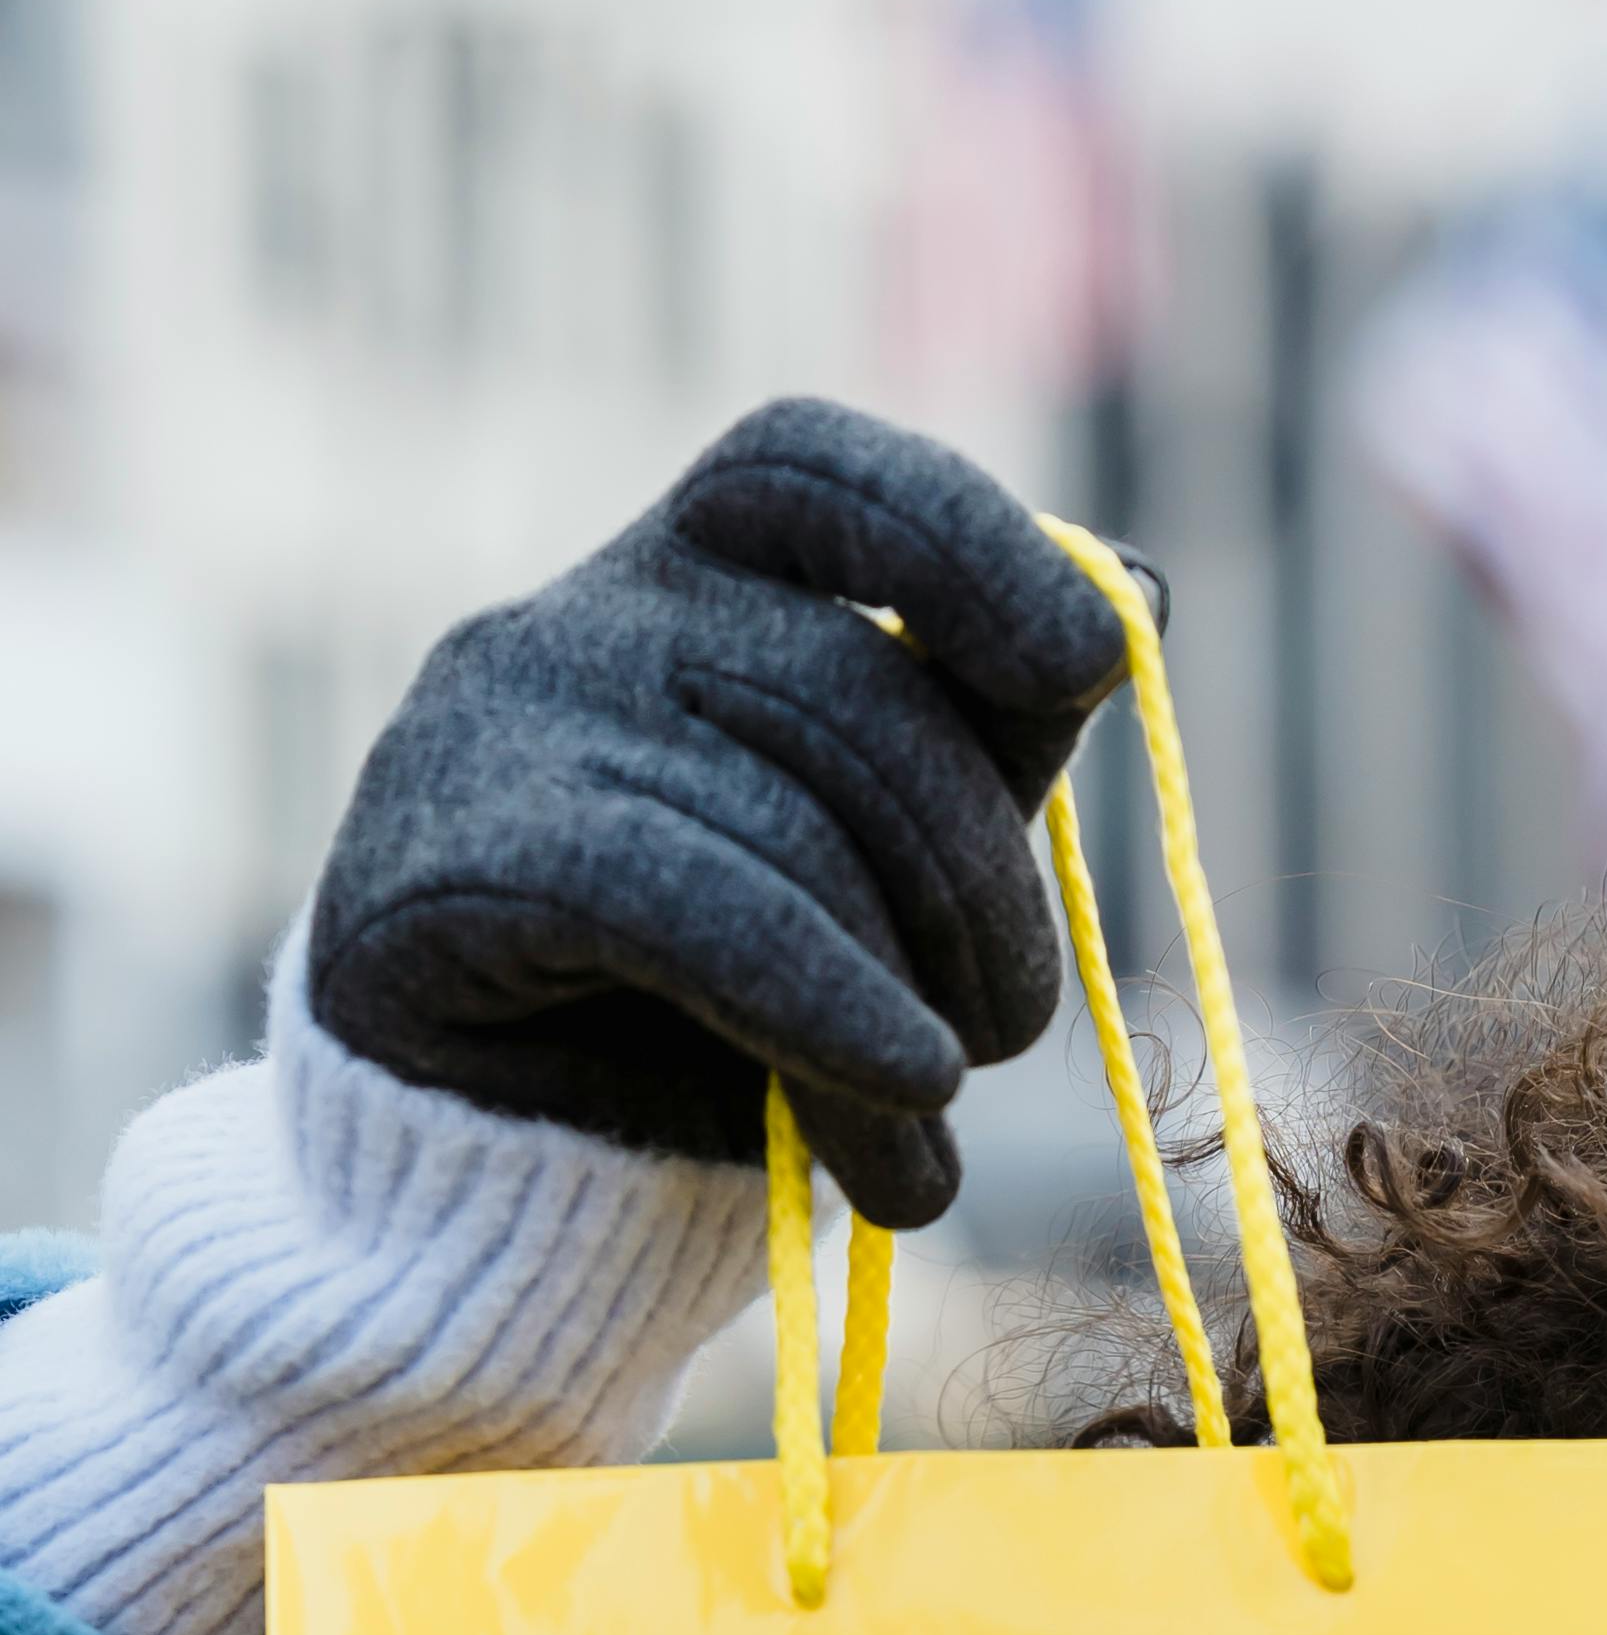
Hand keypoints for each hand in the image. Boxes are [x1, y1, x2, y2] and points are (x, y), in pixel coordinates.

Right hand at [305, 399, 1139, 1229]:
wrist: (509, 1168)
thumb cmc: (724, 1001)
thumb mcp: (884, 849)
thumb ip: (983, 725)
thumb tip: (1131, 601)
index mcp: (689, 574)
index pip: (812, 466)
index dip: (965, 538)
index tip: (1083, 665)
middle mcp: (585, 615)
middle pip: (850, 688)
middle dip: (975, 878)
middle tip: (1010, 1029)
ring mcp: (500, 728)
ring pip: (786, 821)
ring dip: (909, 999)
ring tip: (925, 1128)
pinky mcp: (447, 868)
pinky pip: (690, 908)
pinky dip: (825, 1001)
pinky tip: (905, 1091)